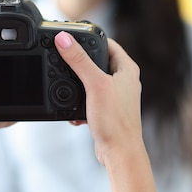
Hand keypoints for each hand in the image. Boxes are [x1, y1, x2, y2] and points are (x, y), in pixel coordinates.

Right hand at [54, 31, 142, 165]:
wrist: (120, 153)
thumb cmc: (115, 121)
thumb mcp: (94, 84)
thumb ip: (79, 60)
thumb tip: (64, 39)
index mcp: (127, 69)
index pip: (108, 43)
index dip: (89, 39)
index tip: (72, 38)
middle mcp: (124, 80)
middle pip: (97, 61)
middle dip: (80, 64)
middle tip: (65, 61)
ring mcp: (116, 96)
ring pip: (91, 81)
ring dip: (78, 86)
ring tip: (69, 89)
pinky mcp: (108, 110)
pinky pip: (89, 99)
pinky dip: (79, 103)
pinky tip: (74, 113)